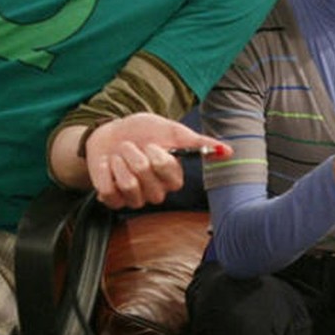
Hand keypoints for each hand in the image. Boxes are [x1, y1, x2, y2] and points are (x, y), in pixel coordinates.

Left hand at [86, 113, 222, 209]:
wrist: (111, 134)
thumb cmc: (143, 132)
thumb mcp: (172, 132)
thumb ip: (199, 143)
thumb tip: (228, 151)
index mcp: (174, 178)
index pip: (171, 174)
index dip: (158, 158)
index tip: (152, 145)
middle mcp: (158, 192)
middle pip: (146, 177)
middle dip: (135, 155)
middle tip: (134, 148)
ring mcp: (136, 199)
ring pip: (129, 184)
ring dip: (120, 162)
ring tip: (121, 155)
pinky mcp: (114, 202)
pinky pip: (109, 190)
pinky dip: (105, 171)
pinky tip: (109, 166)